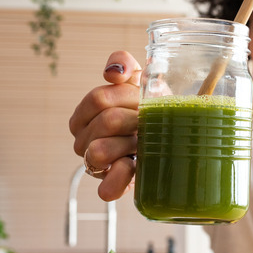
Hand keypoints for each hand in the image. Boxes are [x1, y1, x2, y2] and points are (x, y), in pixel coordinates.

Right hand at [69, 51, 141, 200]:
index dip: (127, 97)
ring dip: (130, 142)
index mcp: (83, 115)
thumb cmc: (149, 109)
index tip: (142, 100)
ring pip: (100, 151)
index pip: (98, 98)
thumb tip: (113, 73)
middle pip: (106, 121)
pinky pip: (107, 188)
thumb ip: (123, 64)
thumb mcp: (139, 80)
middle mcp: (82, 141)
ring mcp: (93, 166)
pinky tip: (135, 164)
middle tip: (150, 121)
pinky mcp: (110, 187)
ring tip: (146, 140)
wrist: (171, 139)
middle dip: (135, 118)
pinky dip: (121, 176)